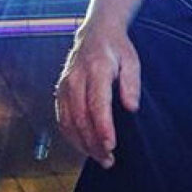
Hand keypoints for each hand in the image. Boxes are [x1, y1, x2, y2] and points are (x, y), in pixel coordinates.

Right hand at [54, 22, 140, 167]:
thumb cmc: (116, 48)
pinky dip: (71, 137)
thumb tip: (132, 107)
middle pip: (81, 117)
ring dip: (82, 144)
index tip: (111, 145)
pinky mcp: (59, 92)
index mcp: (96, 68)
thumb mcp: (132, 59)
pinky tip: (84, 147)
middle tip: (108, 159)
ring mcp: (65, 85)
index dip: (103, 127)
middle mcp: (76, 78)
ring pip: (69, 122)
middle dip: (94, 142)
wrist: (96, 32)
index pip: (97, 103)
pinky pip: (62, 119)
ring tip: (99, 157)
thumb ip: (132, 83)